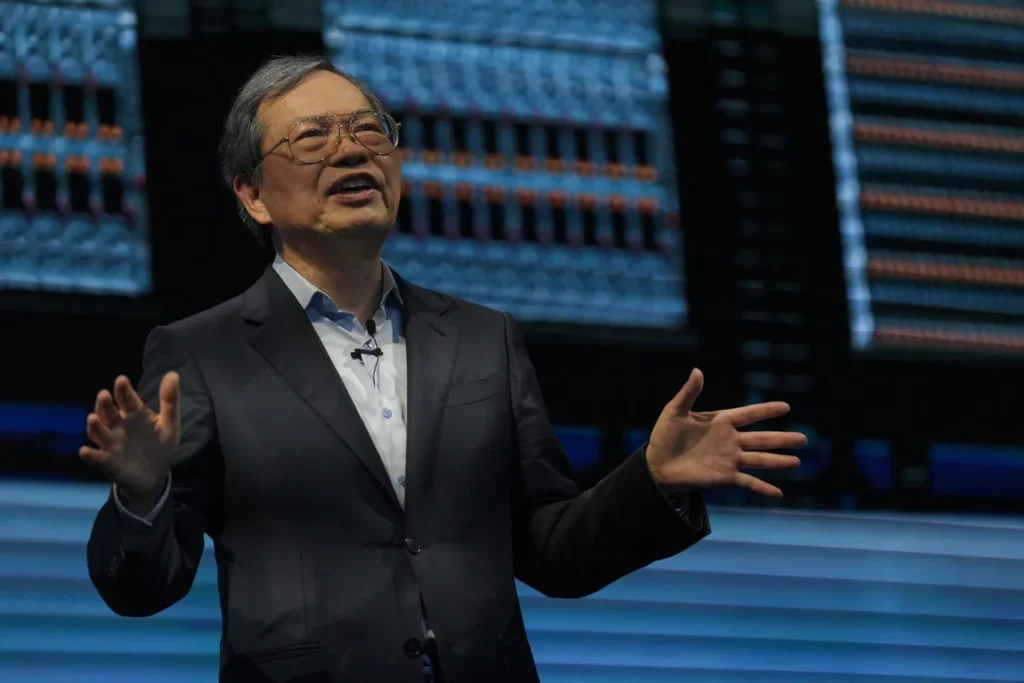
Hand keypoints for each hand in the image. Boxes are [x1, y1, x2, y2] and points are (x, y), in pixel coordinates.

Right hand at [80, 373, 181, 497]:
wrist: (155, 476)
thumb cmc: (160, 446)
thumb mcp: (169, 424)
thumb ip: (170, 401)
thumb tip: (173, 374)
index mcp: (135, 415)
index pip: (127, 400)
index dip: (123, 391)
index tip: (121, 380)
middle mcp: (119, 426)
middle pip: (108, 413)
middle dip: (105, 404)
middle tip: (104, 394)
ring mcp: (111, 443)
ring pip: (98, 432)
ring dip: (94, 426)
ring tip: (93, 418)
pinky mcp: (108, 462)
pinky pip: (96, 458)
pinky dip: (90, 455)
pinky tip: (85, 451)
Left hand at [645, 368, 805, 497]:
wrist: (656, 465)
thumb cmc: (663, 436)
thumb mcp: (674, 412)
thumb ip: (688, 393)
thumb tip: (697, 370)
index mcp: (720, 422)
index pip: (749, 414)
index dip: (766, 410)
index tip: (786, 407)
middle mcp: (730, 440)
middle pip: (761, 438)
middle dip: (782, 439)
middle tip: (804, 438)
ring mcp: (729, 460)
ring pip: (759, 460)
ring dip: (778, 461)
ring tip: (797, 461)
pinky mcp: (724, 477)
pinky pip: (747, 482)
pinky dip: (763, 487)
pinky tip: (778, 493)